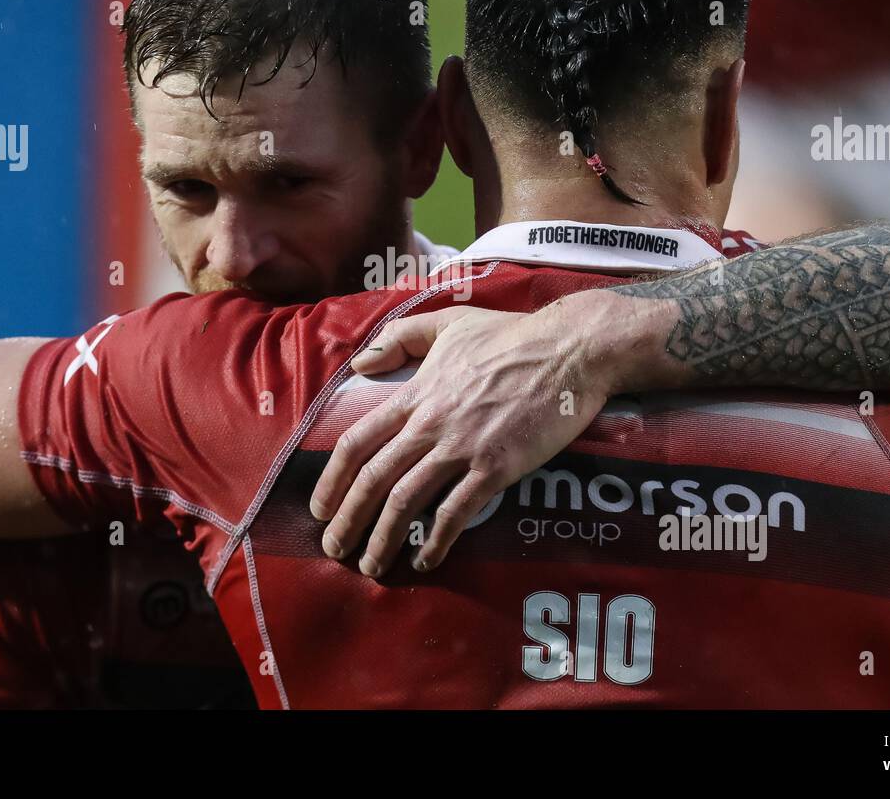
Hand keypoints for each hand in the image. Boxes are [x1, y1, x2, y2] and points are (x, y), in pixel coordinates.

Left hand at [310, 293, 635, 576]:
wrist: (569, 350)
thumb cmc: (511, 335)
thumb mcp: (448, 323)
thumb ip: (400, 337)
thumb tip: (360, 363)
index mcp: (416, 394)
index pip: (357, 441)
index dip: (331, 480)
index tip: (321, 508)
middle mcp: (430, 424)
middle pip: (372, 479)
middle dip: (347, 521)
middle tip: (334, 549)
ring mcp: (462, 447)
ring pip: (405, 500)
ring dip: (382, 538)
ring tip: (370, 566)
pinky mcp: (496, 467)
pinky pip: (456, 512)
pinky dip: (436, 540)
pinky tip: (427, 559)